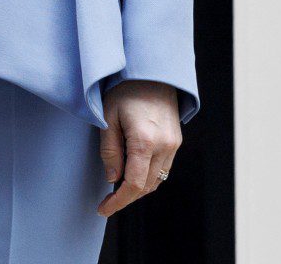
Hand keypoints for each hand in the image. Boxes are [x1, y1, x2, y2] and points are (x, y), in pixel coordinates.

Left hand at [96, 80, 181, 217]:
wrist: (153, 72)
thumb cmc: (125, 89)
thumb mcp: (108, 116)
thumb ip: (109, 150)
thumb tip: (112, 178)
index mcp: (144, 140)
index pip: (133, 184)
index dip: (118, 202)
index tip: (103, 209)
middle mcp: (164, 146)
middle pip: (145, 187)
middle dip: (126, 197)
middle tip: (107, 201)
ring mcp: (173, 145)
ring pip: (156, 180)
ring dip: (138, 189)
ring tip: (117, 188)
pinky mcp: (177, 142)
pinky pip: (163, 169)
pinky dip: (148, 177)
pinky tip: (133, 173)